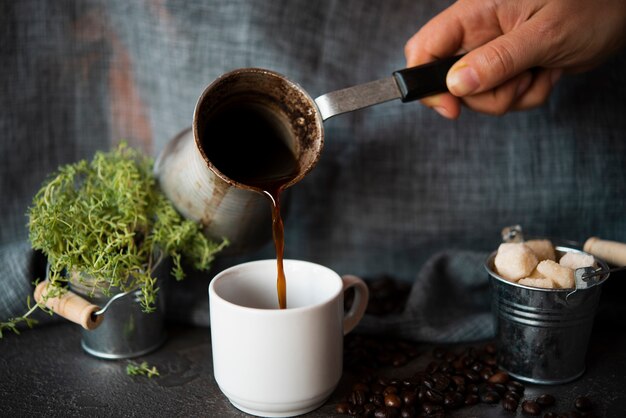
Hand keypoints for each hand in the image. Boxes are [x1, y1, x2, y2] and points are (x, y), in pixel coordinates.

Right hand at [405, 0, 625, 117]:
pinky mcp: (510, 69)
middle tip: (521, 78)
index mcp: (476, 13)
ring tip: (540, 70)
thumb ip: (498, 59)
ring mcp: (493, 53)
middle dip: (486, 95)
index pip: (424, 47)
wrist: (623, 12)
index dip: (425, 81)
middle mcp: (478, 34)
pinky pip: (505, 98)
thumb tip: (455, 84)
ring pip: (480, 96)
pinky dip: (528, 94)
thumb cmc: (592, 6)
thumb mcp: (545, 35)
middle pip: (451, 82)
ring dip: (513, 95)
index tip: (451, 108)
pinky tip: (547, 72)